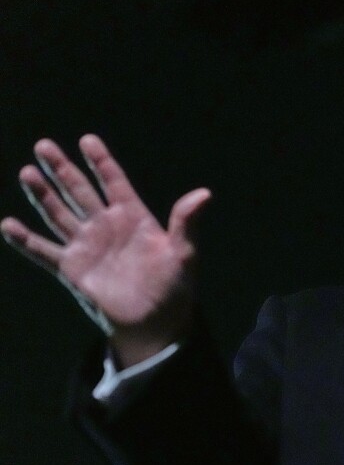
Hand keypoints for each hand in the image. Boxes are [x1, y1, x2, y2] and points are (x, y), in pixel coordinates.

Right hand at [1, 135, 210, 366]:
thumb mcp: (183, 254)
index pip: (114, 182)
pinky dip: (26, 240)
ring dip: (43, 195)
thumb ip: (185, 222)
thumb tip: (204, 194)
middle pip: (80, 191)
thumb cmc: (174, 289)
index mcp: (134, 218)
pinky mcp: (72, 270)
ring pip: (59, 213)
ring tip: (27, 173)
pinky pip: (44, 251)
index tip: (87, 140)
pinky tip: (9, 225)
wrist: (155, 324)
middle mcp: (107, 227)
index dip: (101, 162)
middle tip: (45, 145)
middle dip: (63, 169)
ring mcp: (87, 246)